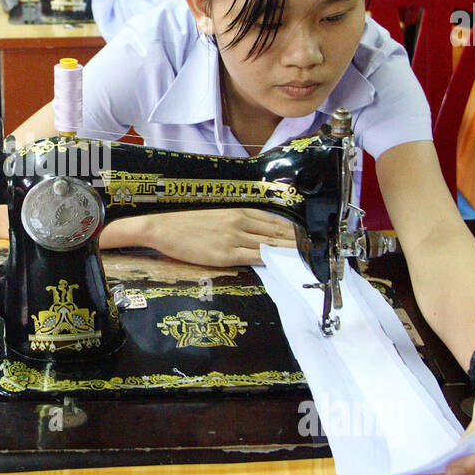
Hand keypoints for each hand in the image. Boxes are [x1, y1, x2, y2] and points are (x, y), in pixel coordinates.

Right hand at [140, 208, 295, 266]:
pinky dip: (270, 259)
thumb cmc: (183, 222)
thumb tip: (249, 230)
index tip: (303, 234)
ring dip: (288, 251)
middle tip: (313, 246)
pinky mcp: (225, 254)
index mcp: (237, 211)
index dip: (290, 229)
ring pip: (269, 245)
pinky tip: (282, 263)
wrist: (161, 227)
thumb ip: (232, 222)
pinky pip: (254, 257)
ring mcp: (233, 238)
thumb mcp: (213, 216)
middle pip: (275, 232)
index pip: (271, 220)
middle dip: (295, 240)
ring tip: (304, 255)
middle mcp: (239, 222)